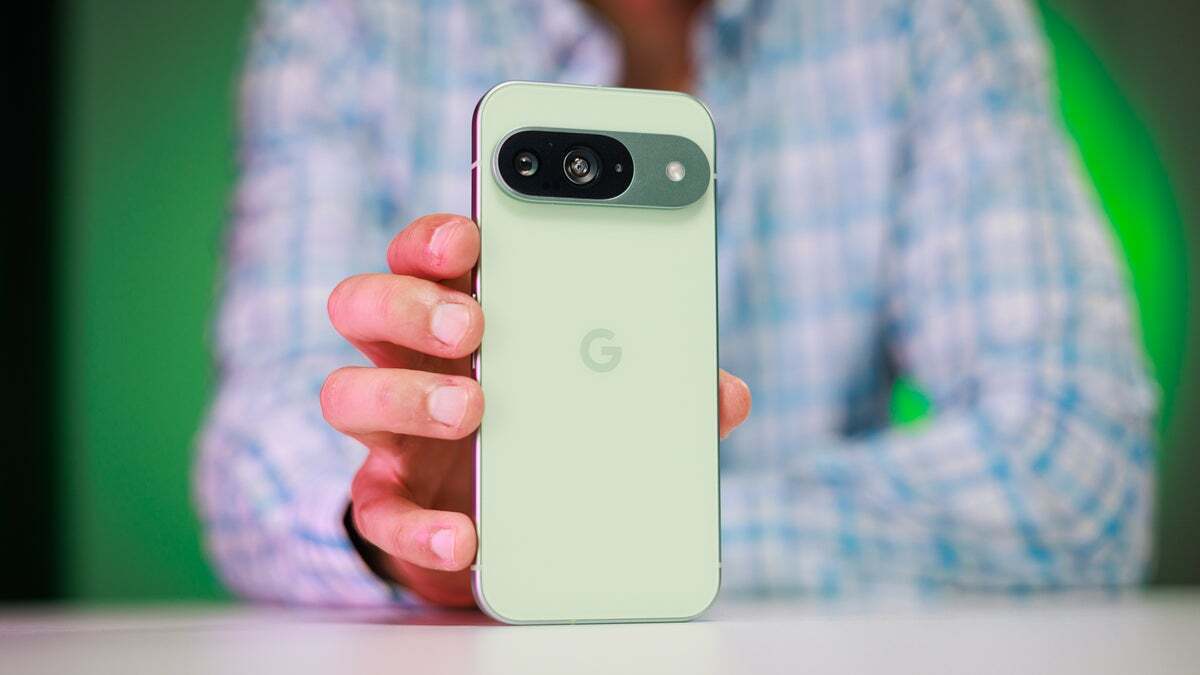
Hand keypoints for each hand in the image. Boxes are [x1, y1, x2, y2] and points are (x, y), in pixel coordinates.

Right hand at [321, 213, 750, 606]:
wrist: (519, 529)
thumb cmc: (558, 428)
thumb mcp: (611, 399)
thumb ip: (665, 390)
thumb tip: (728, 394)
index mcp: (464, 312)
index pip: (429, 251)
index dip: (439, 235)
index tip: (473, 236)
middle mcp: (413, 360)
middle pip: (367, 302)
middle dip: (412, 302)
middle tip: (474, 324)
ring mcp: (393, 432)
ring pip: (347, 391)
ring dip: (405, 396)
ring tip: (475, 410)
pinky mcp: (393, 501)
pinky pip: (378, 509)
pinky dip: (418, 524)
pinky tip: (467, 536)